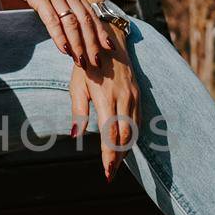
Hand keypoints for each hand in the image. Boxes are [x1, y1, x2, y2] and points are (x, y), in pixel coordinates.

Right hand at [0, 0, 117, 69]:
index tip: (109, 48)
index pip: (91, 13)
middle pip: (86, 21)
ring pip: (72, 22)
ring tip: (82, 62)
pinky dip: (60, 36)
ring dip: (79, 44)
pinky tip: (64, 49)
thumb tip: (59, 15)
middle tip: (98, 63)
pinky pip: (53, 19)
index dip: (101, 32)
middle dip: (93, 43)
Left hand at [69, 39, 140, 181]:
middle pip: (125, 137)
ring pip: (133, 130)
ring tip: (116, 163)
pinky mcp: (138, 95)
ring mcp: (134, 97)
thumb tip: (75, 136)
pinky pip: (138, 120)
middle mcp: (124, 99)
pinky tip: (125, 144)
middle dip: (118, 157)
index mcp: (106, 99)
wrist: (109, 42)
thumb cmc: (87, 65)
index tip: (107, 172)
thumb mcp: (77, 86)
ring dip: (126, 148)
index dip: (109, 156)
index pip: (110, 135)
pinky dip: (132, 135)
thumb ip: (78, 111)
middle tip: (110, 173)